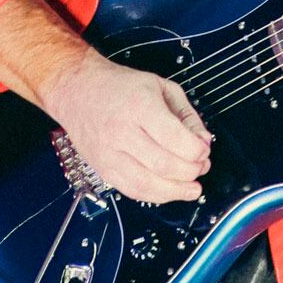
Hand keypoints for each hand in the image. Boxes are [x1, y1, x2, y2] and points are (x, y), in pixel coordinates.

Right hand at [47, 49, 211, 205]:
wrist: (78, 89)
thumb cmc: (119, 86)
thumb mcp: (160, 86)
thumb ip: (186, 113)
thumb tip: (203, 140)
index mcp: (140, 106)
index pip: (174, 139)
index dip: (197, 150)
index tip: (204, 149)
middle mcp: (123, 132)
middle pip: (164, 164)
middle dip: (191, 171)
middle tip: (201, 167)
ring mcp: (110, 154)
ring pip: (147, 184)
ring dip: (176, 191)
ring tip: (192, 188)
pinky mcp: (103, 169)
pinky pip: (132, 191)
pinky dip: (155, 195)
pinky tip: (169, 191)